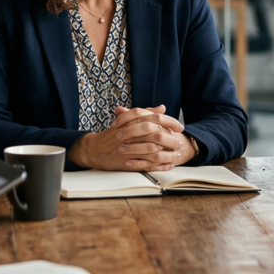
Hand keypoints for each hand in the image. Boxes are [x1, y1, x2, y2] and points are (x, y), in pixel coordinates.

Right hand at [69, 105, 194, 170]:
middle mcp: (130, 134)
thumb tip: (162, 107)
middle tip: (180, 140)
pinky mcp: (127, 162)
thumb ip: (146, 113)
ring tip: (177, 153)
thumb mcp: (127, 120)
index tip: (180, 126)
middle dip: (171, 138)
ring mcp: (128, 149)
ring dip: (167, 153)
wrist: (94, 149)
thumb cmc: (113, 134)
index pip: (155, 119)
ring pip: (152, 150)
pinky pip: (147, 164)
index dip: (170, 122)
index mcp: (131, 122)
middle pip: (155, 134)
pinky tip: (169, 165)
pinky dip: (160, 165)